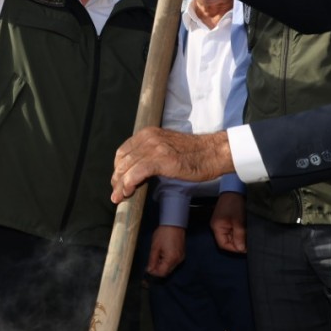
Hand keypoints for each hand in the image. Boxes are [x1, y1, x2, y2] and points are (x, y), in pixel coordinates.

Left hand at [111, 128, 233, 201]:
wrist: (213, 153)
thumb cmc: (195, 153)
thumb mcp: (166, 148)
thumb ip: (151, 154)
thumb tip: (137, 171)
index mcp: (148, 134)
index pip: (123, 151)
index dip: (118, 168)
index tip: (118, 180)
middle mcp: (148, 138)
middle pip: (122, 160)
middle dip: (116, 178)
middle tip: (116, 192)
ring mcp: (154, 148)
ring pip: (126, 168)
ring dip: (120, 185)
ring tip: (119, 196)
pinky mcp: (161, 160)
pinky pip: (136, 173)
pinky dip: (128, 184)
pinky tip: (128, 193)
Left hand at [146, 225, 185, 277]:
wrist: (174, 224)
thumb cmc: (163, 234)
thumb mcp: (155, 247)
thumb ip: (152, 260)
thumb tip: (149, 270)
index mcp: (171, 259)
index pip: (162, 273)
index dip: (154, 273)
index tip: (148, 269)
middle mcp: (178, 261)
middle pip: (167, 272)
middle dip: (158, 269)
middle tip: (151, 262)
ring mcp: (181, 258)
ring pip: (170, 268)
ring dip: (162, 266)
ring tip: (156, 256)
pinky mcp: (182, 254)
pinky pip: (173, 262)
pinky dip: (167, 262)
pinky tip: (162, 254)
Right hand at [211, 192, 246, 253]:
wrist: (235, 188)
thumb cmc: (235, 203)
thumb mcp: (238, 221)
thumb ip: (239, 236)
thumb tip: (241, 249)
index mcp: (217, 227)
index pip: (223, 245)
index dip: (234, 249)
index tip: (246, 249)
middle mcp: (218, 227)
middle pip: (227, 241)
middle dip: (238, 243)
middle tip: (250, 244)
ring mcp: (222, 223)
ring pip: (231, 236)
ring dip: (240, 237)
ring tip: (249, 237)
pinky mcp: (227, 219)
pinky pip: (233, 230)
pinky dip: (239, 232)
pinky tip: (246, 231)